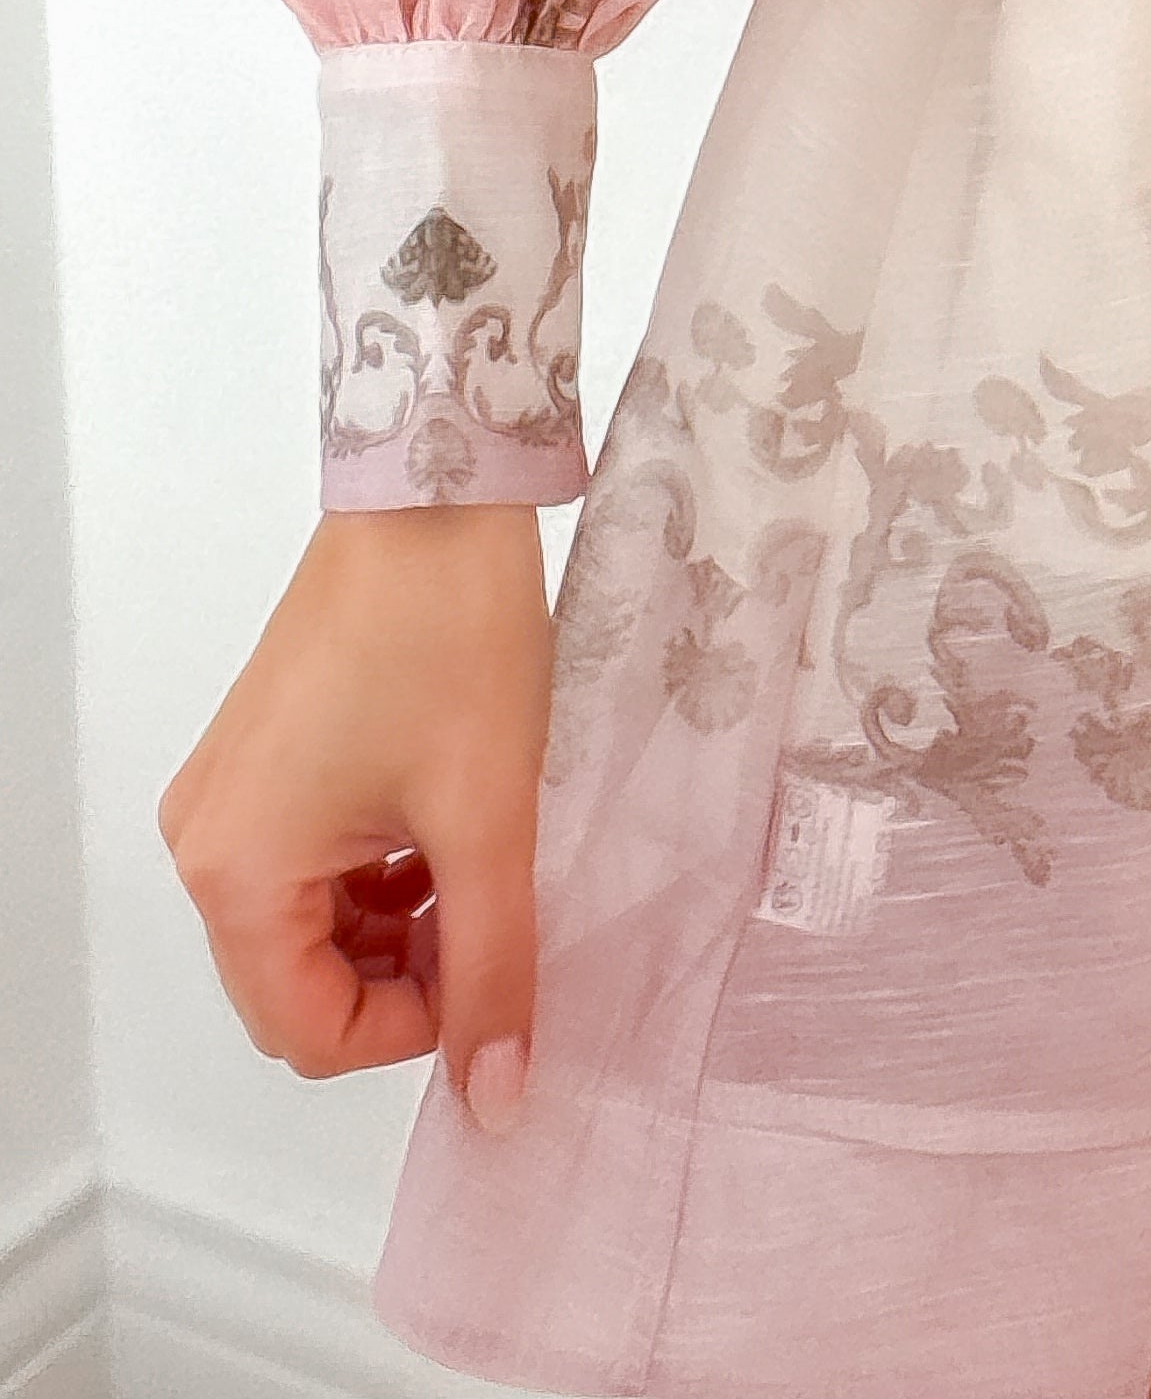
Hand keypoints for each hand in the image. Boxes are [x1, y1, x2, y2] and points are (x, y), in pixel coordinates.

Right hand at [155, 502, 552, 1133]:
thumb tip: (495, 1098)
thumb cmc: (450, 640)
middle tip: (492, 927)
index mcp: (237, 871)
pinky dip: (379, 876)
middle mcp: (208, 840)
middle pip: (298, 984)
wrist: (434, 499)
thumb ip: (496, 969)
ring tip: (481, 872)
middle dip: (402, 981)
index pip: (306, 1033)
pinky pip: (311, 865)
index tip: (489, 984)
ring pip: (310, 928)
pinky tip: (450, 833)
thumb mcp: (489, 820)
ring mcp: (230, 796)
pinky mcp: (264, 758)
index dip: (408, 1033)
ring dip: (397, 927)